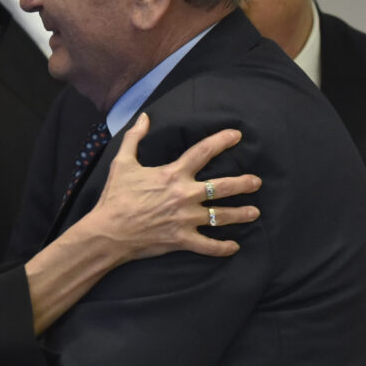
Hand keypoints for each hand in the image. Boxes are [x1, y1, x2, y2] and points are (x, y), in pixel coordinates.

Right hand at [87, 112, 261, 259]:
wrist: (109, 231)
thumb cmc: (115, 196)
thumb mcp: (122, 163)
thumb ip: (135, 138)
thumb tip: (144, 117)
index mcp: (173, 174)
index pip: (203, 152)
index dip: (222, 141)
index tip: (237, 135)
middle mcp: (185, 195)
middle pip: (222, 187)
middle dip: (243, 184)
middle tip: (256, 182)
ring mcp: (186, 219)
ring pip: (221, 216)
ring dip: (241, 214)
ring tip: (254, 212)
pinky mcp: (182, 239)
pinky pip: (208, 246)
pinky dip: (223, 248)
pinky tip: (234, 246)